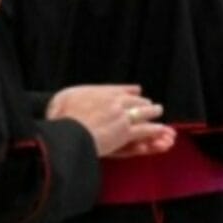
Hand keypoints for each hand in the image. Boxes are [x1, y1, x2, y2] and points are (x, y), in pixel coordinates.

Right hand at [46, 84, 176, 158]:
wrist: (69, 133)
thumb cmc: (60, 118)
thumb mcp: (62, 99)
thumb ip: (71, 97)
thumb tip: (71, 98)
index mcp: (100, 93)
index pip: (120, 90)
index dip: (129, 91)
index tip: (136, 91)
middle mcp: (114, 101)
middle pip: (135, 99)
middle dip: (143, 101)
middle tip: (150, 104)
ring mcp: (122, 116)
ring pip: (143, 111)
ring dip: (152, 111)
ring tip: (158, 111)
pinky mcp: (126, 132)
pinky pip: (144, 129)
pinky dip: (154, 129)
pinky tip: (161, 129)